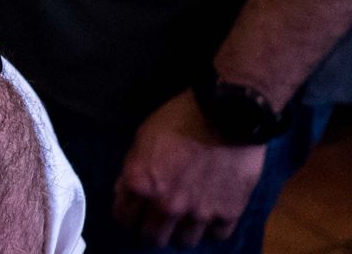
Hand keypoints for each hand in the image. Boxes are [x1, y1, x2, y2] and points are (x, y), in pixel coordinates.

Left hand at [114, 91, 266, 247]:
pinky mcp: (228, 213)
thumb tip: (124, 192)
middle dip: (152, 228)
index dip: (128, 214)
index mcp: (140, 184)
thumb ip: (132, 170)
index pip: (124, 218)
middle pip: (152, 238)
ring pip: (184, 242)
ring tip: (186, 215)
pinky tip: (211, 212)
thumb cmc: (179, 118)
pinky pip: (216, 236)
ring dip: (182, 230)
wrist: (228, 112)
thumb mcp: (143, 137)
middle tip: (158, 218)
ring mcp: (198, 213)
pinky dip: (212, 227)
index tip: (135, 210)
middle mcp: (166, 205)